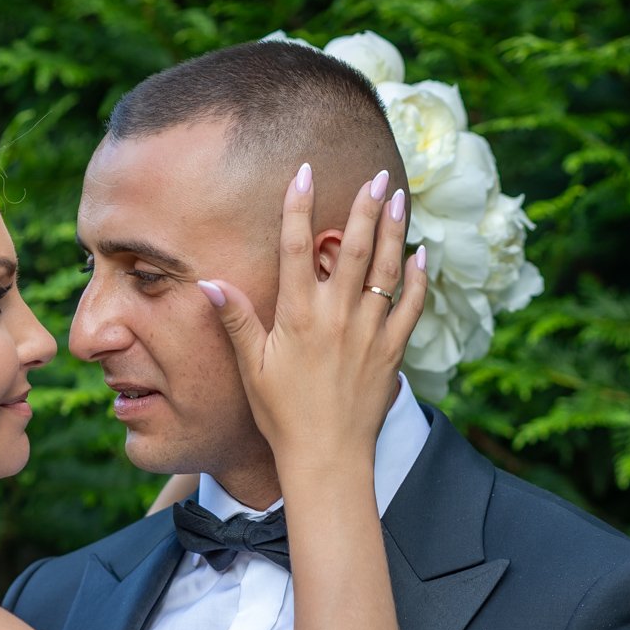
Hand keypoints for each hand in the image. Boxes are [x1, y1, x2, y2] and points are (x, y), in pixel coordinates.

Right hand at [197, 165, 426, 476]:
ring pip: (387, 269)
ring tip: (401, 198)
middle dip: (366, 207)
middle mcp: (337, 316)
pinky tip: (421, 255)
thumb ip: (236, 320)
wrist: (326, 457)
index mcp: (299, 316)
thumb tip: (208, 283)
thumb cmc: (282, 415)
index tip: (305, 172)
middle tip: (378, 176)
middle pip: (354, 248)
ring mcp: (369, 331)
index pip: (297, 248)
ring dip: (395, 230)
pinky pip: (411, 306)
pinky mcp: (392, 350)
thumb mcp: (252, 367)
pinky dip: (418, 278)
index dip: (299, 206)